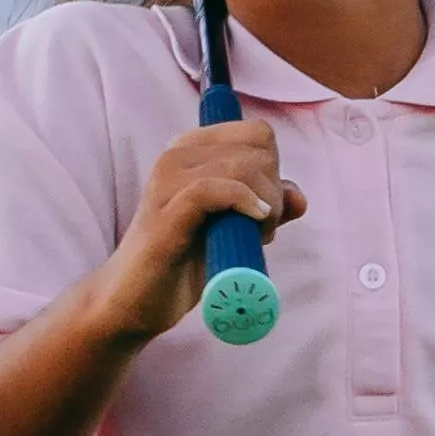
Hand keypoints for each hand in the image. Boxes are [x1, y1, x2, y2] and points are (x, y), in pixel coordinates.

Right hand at [95, 115, 305, 343]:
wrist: (134, 302)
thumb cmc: (182, 262)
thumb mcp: (233, 230)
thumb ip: (267, 208)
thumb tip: (300, 197)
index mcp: (191, 150)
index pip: (257, 133)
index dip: (273, 168)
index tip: (265, 205)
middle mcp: (176, 157)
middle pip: (258, 149)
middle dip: (273, 188)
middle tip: (259, 227)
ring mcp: (166, 183)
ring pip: (242, 167)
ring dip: (265, 203)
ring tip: (255, 235)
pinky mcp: (164, 214)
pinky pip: (212, 189)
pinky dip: (243, 202)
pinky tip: (253, 221)